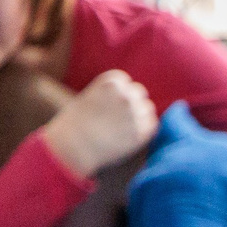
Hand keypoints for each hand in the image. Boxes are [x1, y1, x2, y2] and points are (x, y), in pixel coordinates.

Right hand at [39, 70, 157, 175]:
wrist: (74, 146)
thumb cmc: (75, 124)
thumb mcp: (87, 99)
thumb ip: (107, 94)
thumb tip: (124, 96)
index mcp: (110, 83)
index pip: (124, 80)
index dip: (119, 91)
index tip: (111, 101)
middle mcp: (126, 95)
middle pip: (138, 92)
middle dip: (132, 101)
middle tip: (119, 115)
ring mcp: (136, 113)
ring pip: (147, 107)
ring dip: (140, 114)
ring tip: (122, 125)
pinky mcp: (143, 131)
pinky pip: (152, 124)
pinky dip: (144, 127)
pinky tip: (130, 133)